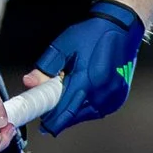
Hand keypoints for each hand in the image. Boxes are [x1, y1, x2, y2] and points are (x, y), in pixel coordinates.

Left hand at [27, 0, 144, 133]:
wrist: (121, 26)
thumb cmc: (93, 33)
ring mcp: (113, 94)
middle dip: (62, 118)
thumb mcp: (63, 45)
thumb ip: (46, 67)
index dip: (53, 121)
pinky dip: (89, 110)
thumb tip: (30, 82)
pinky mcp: (120, 94)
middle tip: (51, 117)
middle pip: (76, 115)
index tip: (44, 127)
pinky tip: (82, 103)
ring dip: (75, 114)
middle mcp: (102, 90)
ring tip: (65, 107)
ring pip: (89, 114)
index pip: (65, 109)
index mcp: (87, 79)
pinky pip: (102, 110)